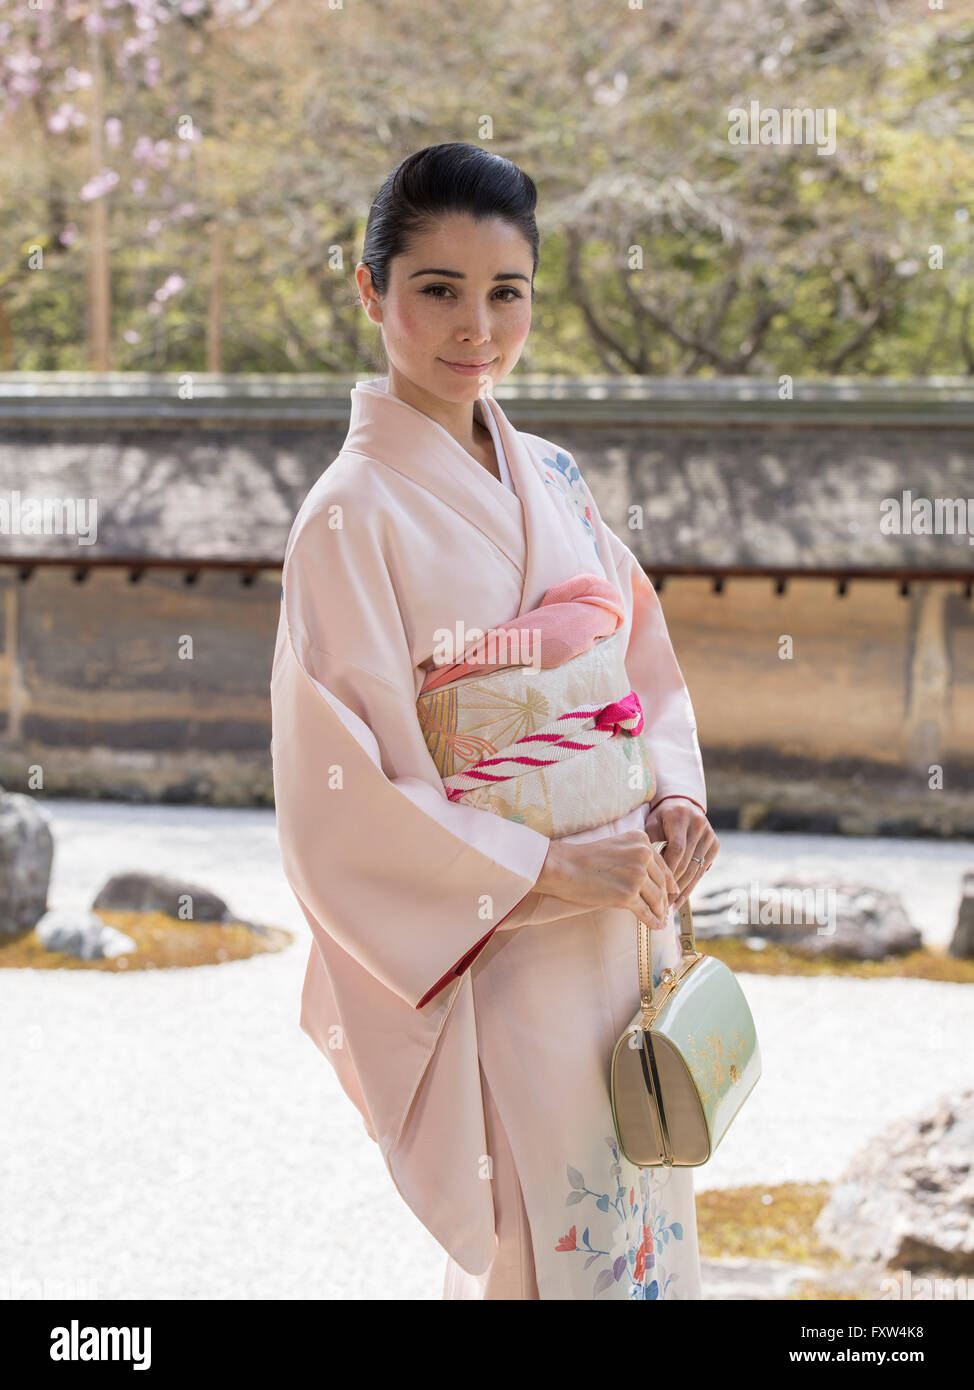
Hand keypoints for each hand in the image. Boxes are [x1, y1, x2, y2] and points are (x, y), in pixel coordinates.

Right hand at [533, 830, 679, 932]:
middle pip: (661, 883)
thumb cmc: (584, 858)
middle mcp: (643, 855)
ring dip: (659, 911)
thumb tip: (651, 878)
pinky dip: (653, 921)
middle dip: (664, 899)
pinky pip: (646, 911)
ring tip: (661, 918)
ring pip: (656, 898)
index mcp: (641, 840)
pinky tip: (656, 925)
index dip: (668, 882)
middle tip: (666, 909)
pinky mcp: (628, 895)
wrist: (564, 867)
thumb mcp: (616, 846)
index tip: (673, 892)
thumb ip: (636, 856)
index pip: (661, 865)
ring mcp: (637, 876)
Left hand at [643, 798, 718, 907]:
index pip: (677, 848)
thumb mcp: (652, 825)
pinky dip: (691, 886)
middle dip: (674, 883)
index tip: (657, 886)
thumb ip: (652, 843)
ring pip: (695, 868)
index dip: (668, 869)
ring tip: (670, 905)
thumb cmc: (661, 819)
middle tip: (661, 902)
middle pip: (687, 861)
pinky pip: (702, 870)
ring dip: (682, 889)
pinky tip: (680, 899)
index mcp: (680, 816)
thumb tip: (651, 871)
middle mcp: (698, 824)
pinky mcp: (715, 844)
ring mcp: (709, 834)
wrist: (682, 806)